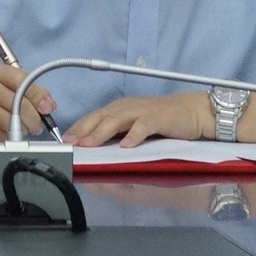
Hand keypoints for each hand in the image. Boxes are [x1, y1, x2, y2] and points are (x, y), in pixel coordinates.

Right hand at [0, 64, 55, 144]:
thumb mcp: (6, 85)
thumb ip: (29, 90)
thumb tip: (49, 105)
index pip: (21, 81)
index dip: (37, 96)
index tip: (48, 109)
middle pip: (17, 105)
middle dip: (33, 120)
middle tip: (36, 127)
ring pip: (9, 124)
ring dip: (21, 132)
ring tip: (22, 132)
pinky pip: (0, 138)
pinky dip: (8, 141)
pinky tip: (8, 138)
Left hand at [63, 91, 210, 147]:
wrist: (192, 111)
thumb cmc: (162, 121)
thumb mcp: (134, 127)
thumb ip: (117, 134)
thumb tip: (95, 148)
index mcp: (119, 109)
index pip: (93, 117)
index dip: (77, 129)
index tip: (63, 142)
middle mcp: (126, 107)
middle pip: (100, 117)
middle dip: (83, 130)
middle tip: (69, 144)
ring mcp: (142, 111)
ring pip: (116, 120)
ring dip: (101, 132)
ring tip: (89, 144)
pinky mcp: (158, 118)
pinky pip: (144, 126)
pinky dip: (134, 135)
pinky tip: (126, 146)